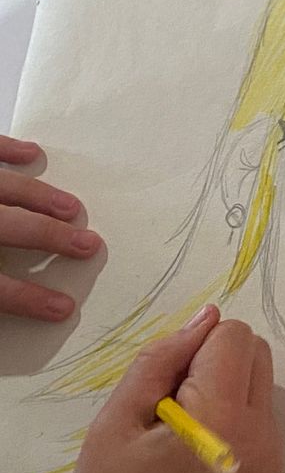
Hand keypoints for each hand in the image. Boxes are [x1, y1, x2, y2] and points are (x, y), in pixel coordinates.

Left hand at [0, 134, 100, 321]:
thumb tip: (4, 322)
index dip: (30, 299)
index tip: (64, 309)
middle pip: (13, 229)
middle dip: (53, 238)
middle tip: (88, 246)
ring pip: (6, 189)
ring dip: (43, 198)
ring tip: (71, 208)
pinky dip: (10, 150)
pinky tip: (32, 154)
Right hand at [24, 305, 280, 472]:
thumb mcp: (115, 424)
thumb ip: (162, 360)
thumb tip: (207, 317)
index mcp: (224, 420)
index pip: (235, 336)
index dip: (194, 348)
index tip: (161, 386)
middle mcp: (263, 437)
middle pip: (258, 356)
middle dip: (215, 364)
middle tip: (164, 409)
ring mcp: (272, 462)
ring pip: (260, 388)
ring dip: (224, 393)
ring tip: (173, 439)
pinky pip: (260, 424)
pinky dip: (231, 423)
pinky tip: (189, 460)